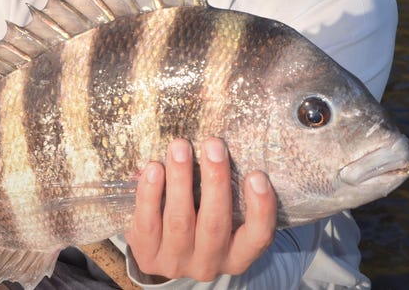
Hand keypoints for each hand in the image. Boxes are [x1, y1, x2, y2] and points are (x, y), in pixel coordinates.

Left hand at [124, 137, 276, 281]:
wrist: (157, 254)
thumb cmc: (196, 220)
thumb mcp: (216, 216)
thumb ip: (223, 191)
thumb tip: (222, 144)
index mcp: (236, 255)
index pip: (257, 237)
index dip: (261, 208)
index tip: (257, 175)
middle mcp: (209, 263)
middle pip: (215, 223)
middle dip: (215, 180)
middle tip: (213, 144)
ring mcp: (176, 261)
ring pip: (180, 220)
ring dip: (181, 179)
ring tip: (180, 147)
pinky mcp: (147, 254)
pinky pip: (148, 222)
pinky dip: (151, 193)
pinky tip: (154, 168)